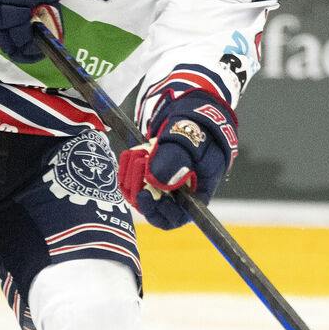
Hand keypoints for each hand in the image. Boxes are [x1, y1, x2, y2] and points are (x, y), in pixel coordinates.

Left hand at [117, 89, 237, 229]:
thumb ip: (176, 159)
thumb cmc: (200, 127)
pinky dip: (127, 168)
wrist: (193, 111)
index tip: (145, 196)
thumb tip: (156, 182)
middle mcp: (178, 194)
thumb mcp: (192, 139)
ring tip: (137, 152)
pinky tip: (131, 152)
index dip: (158, 214)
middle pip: (153, 208)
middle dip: (139, 188)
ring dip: (131, 177)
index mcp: (197, 193)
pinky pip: (132, 180)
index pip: (176, 218)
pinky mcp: (150, 174)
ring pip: (139, 194)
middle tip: (140, 161)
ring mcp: (163, 184)